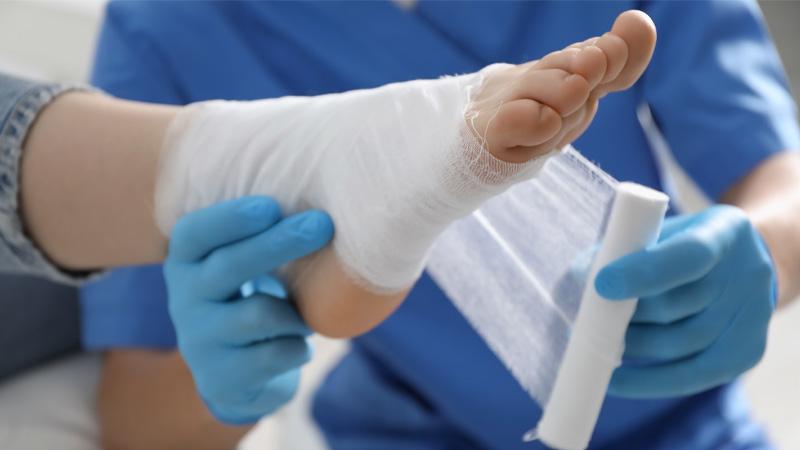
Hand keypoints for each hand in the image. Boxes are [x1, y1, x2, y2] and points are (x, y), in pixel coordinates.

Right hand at [164, 196, 333, 423]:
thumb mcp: (244, 264)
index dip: (229, 218)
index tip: (271, 205)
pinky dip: (296, 347)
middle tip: (322, 225)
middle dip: (280, 243)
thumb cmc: (250, 299)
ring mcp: (198, 342)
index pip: (193, 234)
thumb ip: (263, 235)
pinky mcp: (220, 379)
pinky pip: (272, 356)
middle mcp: (184, 300)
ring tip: (307, 314)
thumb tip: (317, 207)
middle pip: (229, 266)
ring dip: (295, 311)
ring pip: (257, 315)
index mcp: (186, 263)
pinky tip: (298, 344)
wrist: (235, 375)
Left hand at [595, 205, 774, 398]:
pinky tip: (615, 379)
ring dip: (630, 345)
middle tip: (583, 319)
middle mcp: (747, 273)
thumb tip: (577, 281)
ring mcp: (753, 315)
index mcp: (724, 230)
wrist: (740, 262)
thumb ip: (624, 248)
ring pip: (677, 343)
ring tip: (596, 340)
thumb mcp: (660, 230)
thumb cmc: (680, 243)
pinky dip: (647, 381)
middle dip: (622, 315)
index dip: (644, 272)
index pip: (689, 255)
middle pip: (675, 306)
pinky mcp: (747, 352)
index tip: (601, 284)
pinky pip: (692, 376)